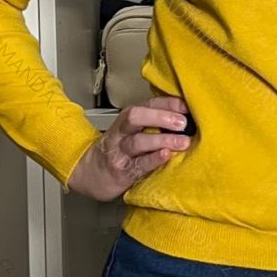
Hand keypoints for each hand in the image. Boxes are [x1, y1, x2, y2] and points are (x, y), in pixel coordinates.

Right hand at [67, 96, 191, 201]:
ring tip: (183, 142)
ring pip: (138, 142)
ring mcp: (120, 152)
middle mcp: (122, 132)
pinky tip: (166, 155)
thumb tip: (186, 117)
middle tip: (182, 123)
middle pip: (136, 117)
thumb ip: (153, 123)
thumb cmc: (119, 149)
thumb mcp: (132, 131)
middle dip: (160, 117)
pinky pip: (138, 164)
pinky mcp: (122, 172)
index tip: (186, 106)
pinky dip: (153, 159)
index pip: (147, 104)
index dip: (167, 103)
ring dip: (162, 140)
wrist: (90, 173)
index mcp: (127, 119)